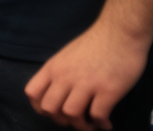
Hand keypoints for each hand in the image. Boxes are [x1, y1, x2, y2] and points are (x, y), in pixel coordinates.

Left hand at [24, 20, 150, 129]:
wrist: (120, 32)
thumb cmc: (96, 43)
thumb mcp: (66, 55)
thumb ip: (60, 73)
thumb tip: (58, 94)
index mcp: (53, 67)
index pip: (32, 93)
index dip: (40, 108)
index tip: (54, 113)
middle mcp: (65, 76)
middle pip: (49, 108)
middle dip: (60, 120)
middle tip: (74, 121)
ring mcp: (86, 83)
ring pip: (71, 114)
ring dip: (81, 126)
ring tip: (91, 125)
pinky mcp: (108, 90)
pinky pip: (98, 115)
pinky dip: (101, 124)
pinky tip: (107, 124)